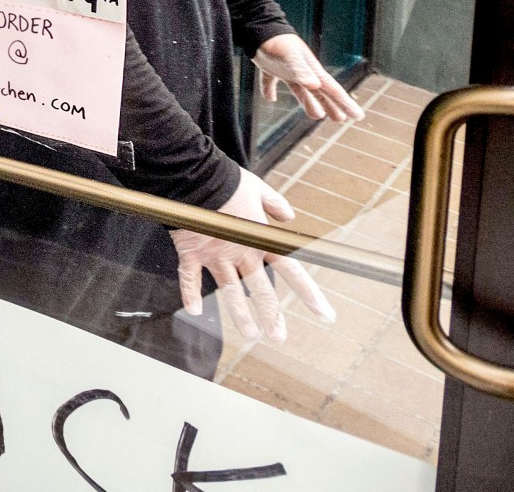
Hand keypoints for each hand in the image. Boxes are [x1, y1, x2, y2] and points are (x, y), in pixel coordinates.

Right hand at [169, 169, 337, 342]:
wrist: (195, 176)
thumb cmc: (227, 180)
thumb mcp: (258, 188)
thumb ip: (274, 203)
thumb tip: (289, 216)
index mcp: (260, 240)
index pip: (291, 272)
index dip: (309, 295)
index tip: (324, 314)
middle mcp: (240, 253)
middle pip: (261, 290)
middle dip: (272, 316)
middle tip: (278, 336)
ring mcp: (215, 256)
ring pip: (230, 292)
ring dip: (241, 315)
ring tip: (250, 334)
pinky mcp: (191, 253)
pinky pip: (189, 278)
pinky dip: (190, 294)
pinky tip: (194, 311)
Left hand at [254, 33, 364, 122]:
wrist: (259, 28)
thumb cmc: (278, 42)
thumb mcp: (291, 57)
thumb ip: (302, 70)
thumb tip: (315, 85)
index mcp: (312, 71)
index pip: (333, 90)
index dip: (346, 103)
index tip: (358, 115)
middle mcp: (303, 72)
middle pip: (321, 93)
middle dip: (331, 106)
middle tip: (341, 119)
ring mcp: (286, 70)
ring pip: (301, 91)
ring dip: (309, 102)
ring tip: (317, 115)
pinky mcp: (270, 68)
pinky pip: (271, 83)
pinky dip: (270, 90)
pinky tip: (270, 98)